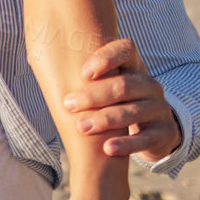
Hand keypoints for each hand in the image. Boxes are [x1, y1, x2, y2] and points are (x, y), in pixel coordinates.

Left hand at [63, 38, 182, 161]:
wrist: (153, 131)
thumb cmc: (115, 103)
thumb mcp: (104, 86)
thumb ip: (80, 74)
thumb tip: (33, 57)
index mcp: (134, 66)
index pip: (125, 50)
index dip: (106, 57)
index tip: (83, 72)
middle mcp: (150, 84)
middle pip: (124, 84)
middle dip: (93, 95)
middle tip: (68, 104)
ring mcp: (160, 108)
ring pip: (133, 111)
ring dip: (105, 119)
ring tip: (81, 127)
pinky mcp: (166, 132)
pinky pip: (146, 138)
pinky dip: (126, 144)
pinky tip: (108, 149)